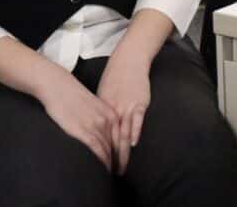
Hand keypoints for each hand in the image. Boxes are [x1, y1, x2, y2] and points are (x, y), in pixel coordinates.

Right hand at [37, 69, 117, 170]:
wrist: (59, 86)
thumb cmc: (73, 97)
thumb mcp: (93, 107)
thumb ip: (100, 119)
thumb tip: (102, 133)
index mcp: (111, 113)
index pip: (122, 138)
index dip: (124, 153)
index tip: (123, 164)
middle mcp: (107, 120)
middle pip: (118, 146)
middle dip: (120, 161)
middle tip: (120, 174)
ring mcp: (95, 125)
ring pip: (108, 150)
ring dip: (110, 164)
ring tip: (110, 175)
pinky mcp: (83, 130)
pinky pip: (97, 149)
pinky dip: (102, 161)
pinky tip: (102, 169)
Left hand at [97, 49, 151, 174]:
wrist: (128, 61)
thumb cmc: (114, 77)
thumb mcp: (103, 95)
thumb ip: (102, 112)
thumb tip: (97, 127)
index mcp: (103, 111)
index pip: (100, 137)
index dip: (100, 153)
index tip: (100, 167)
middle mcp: (113, 111)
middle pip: (111, 139)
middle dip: (111, 158)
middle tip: (110, 174)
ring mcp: (126, 107)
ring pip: (123, 133)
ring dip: (122, 151)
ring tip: (122, 167)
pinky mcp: (139, 102)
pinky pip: (137, 119)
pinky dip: (135, 131)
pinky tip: (133, 143)